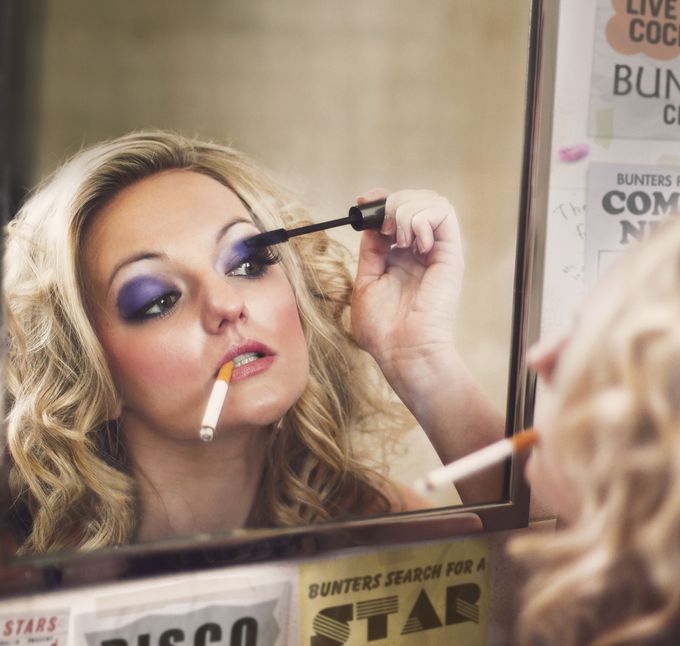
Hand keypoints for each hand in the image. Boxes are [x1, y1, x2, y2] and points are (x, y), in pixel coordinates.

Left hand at [351, 188, 463, 384]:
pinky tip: (413, 243)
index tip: (362, 202)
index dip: (381, 199)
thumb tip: (371, 224)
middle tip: (382, 228)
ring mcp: (436, 251)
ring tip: (397, 239)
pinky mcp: (450, 255)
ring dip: (406, 211)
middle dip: (392, 203)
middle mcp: (421, 251)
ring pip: (431, 201)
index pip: (398, 211)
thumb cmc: (383, 329)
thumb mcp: (366, 282)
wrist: (402, 350)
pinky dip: (422, 219)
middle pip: (415, 199)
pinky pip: (444, 214)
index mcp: (401, 256)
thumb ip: (371, 251)